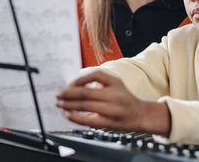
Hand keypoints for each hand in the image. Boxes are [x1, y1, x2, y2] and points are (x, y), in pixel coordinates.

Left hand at [56, 70, 170, 135]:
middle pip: (86, 93)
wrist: (140, 114)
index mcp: (115, 82)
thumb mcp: (115, 84)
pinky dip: (75, 117)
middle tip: (58, 94)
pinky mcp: (108, 123)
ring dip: (69, 105)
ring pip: (85, 106)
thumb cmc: (123, 98)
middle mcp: (114, 95)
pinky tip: (67, 114)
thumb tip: (72, 85)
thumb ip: (98, 82)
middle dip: (68, 94)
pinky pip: (88, 120)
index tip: (69, 83)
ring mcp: (112, 110)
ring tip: (60, 104)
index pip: (95, 75)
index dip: (79, 79)